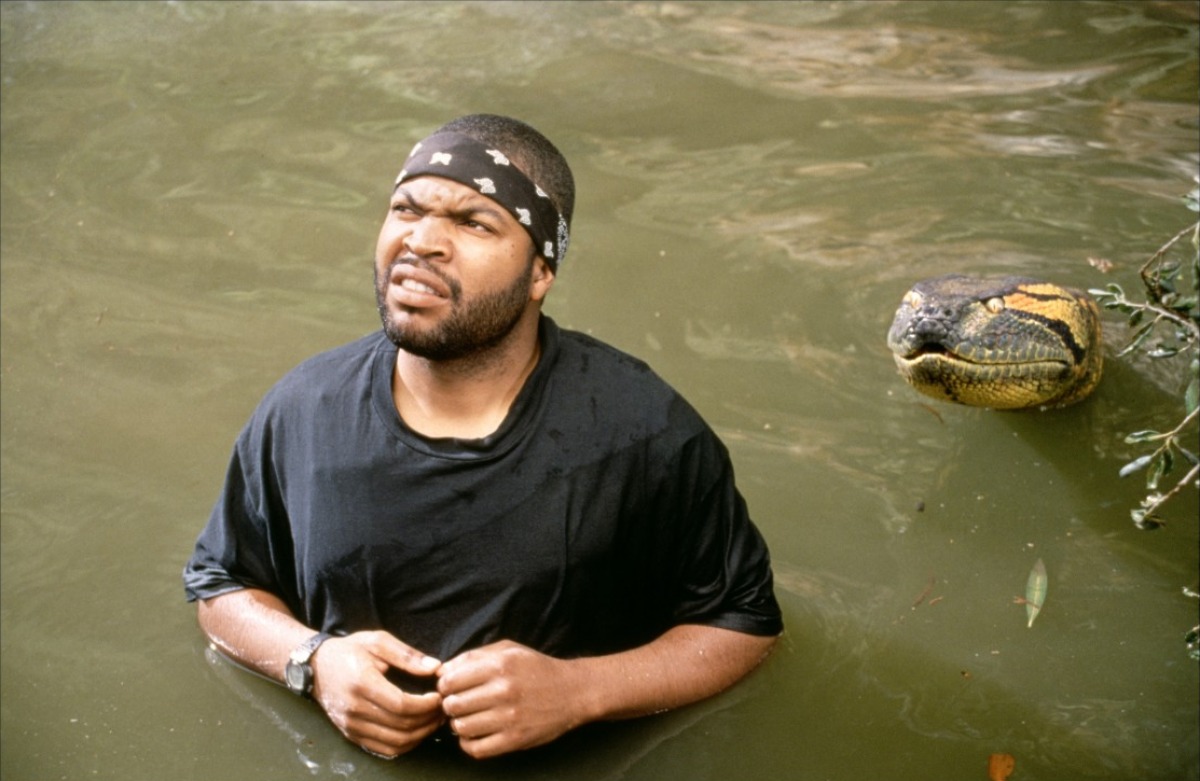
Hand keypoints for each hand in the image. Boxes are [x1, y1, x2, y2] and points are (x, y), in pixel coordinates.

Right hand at [310, 631, 444, 757]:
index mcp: (363, 683)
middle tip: (443, 709)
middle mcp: (355, 709)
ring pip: (395, 742)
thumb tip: (435, 667)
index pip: (402, 704)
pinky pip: (383, 749)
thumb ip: (407, 655)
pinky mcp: (351, 735)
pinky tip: (417, 731)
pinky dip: (405, 745)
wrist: (315, 666)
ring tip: (434, 720)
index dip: (426, 705)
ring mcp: (352, 726)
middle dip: (428, 720)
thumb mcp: (377, 641)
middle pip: (401, 726)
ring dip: (420, 735)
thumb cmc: (349, 650)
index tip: (440, 696)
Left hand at [437, 640, 585, 758]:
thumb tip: (442, 671)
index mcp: (499, 665)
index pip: (450, 681)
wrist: (572, 692)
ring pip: (461, 727)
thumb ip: (473, 656)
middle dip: (450, 705)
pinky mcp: (515, 739)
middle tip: (459, 704)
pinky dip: (469, 743)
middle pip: (452, 705)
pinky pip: (476, 748)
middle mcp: (503, 691)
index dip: (444, 686)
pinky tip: (475, 734)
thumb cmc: (537, 668)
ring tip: (469, 718)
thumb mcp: (508, 650)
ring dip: (459, 724)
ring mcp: (509, 717)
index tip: (450, 688)